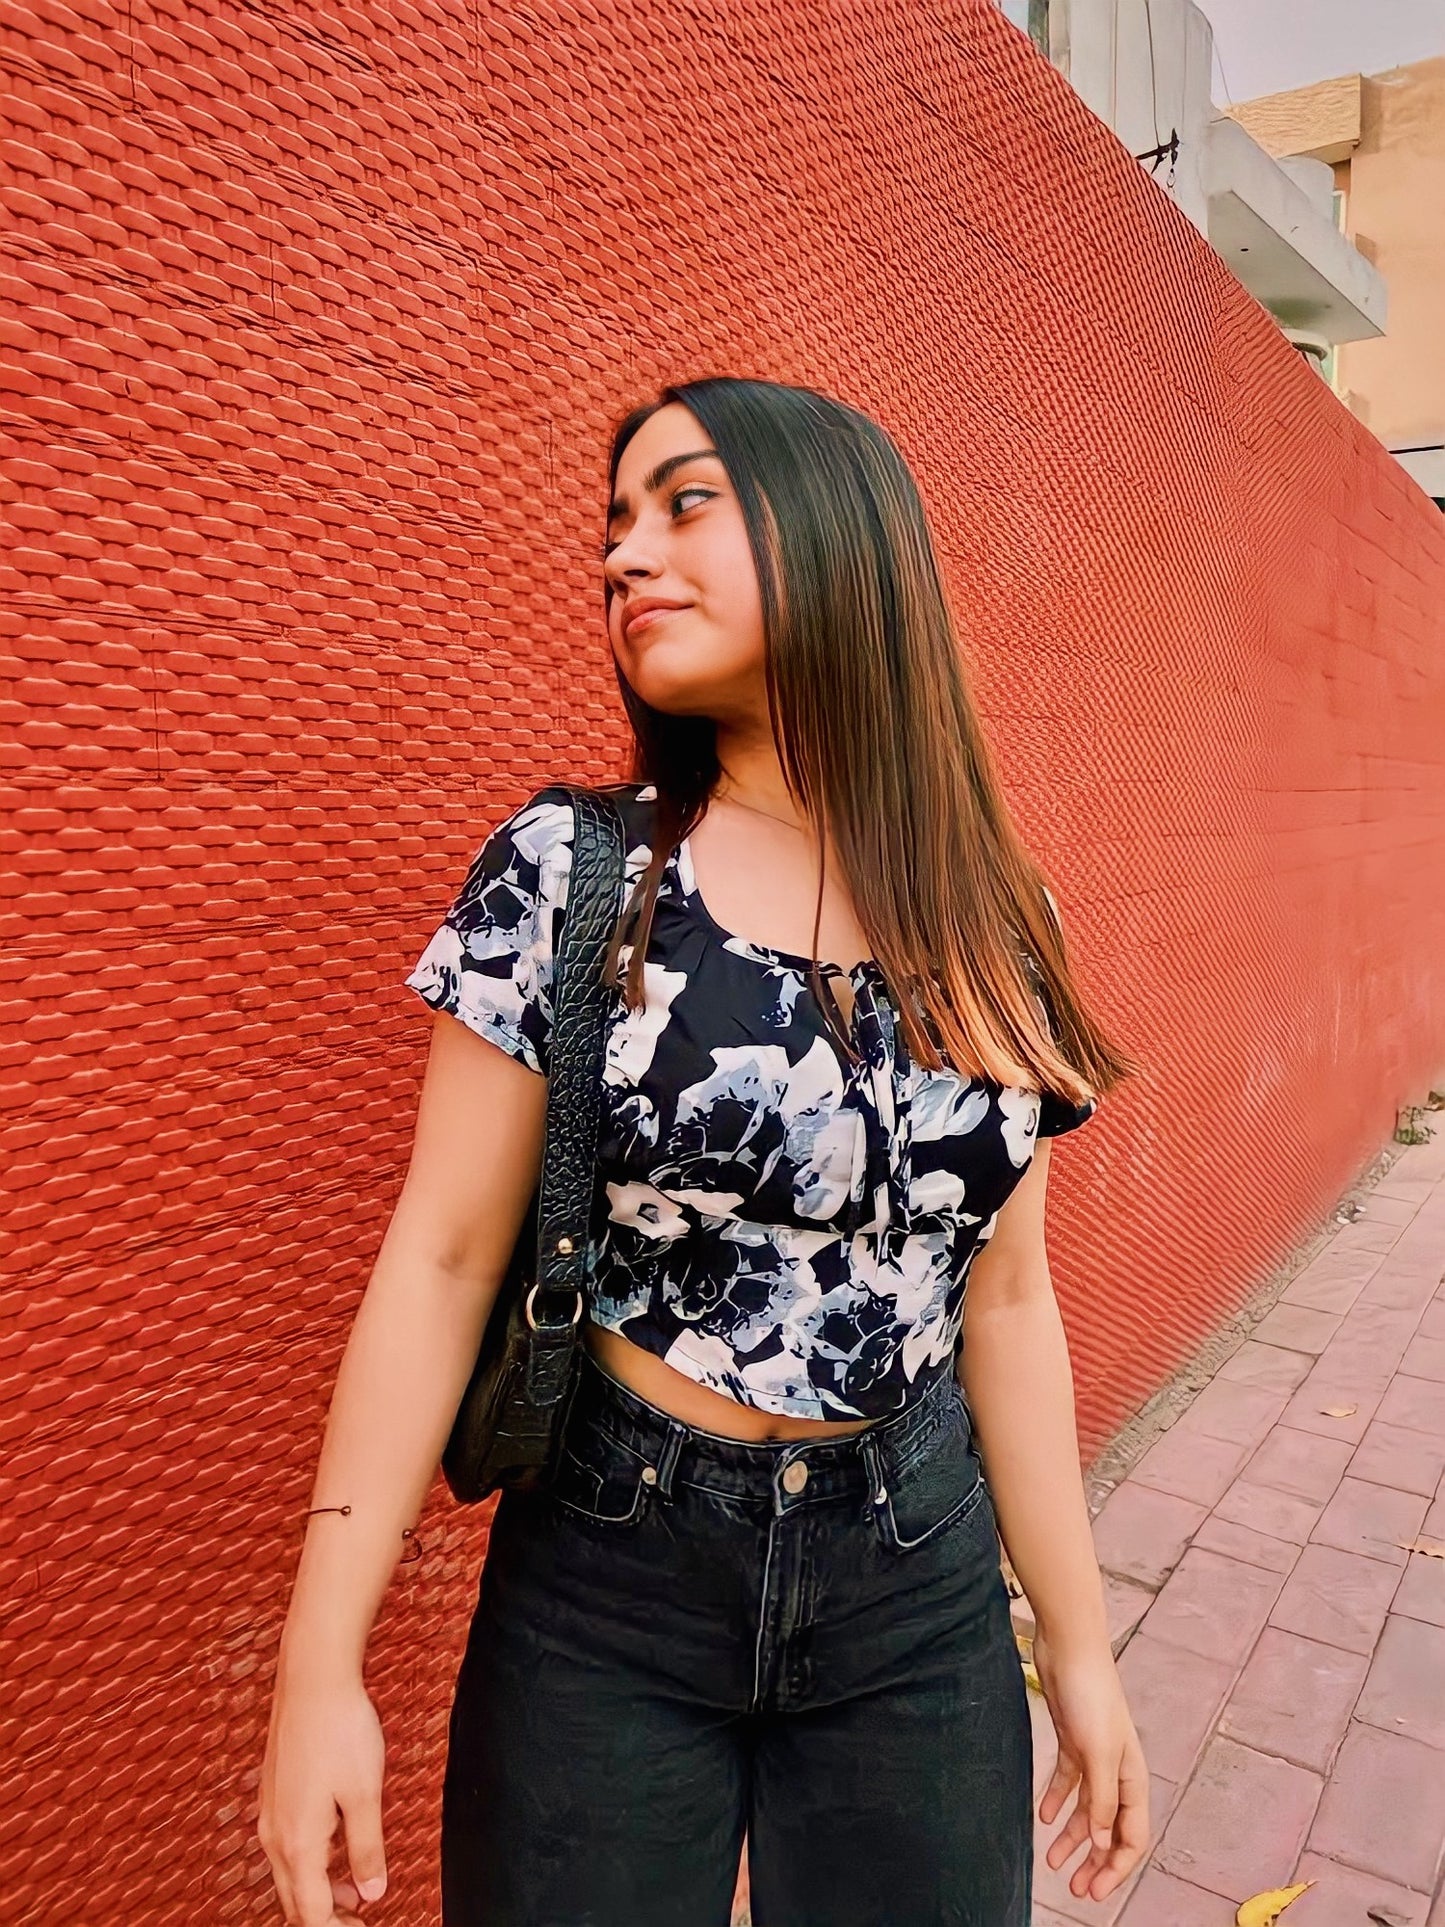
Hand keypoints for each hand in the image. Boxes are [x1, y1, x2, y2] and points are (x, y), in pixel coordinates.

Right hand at [258, 1667, 386, 1925]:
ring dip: (317, 1889)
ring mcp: (271, 1812)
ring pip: (289, 1872)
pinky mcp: (275, 1793)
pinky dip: (310, 1861)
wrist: (312, 1678)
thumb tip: (370, 1893)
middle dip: (325, 1916)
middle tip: (358, 1918)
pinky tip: (336, 1846)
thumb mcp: (365, 1794)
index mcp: (297, 1842)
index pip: (310, 1913)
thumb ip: (366, 1849)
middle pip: (294, 1899)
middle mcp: (275, 1834)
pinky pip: (287, 1845)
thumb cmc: (340, 1729)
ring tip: (352, 1889)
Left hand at [1033, 1626, 1150, 1903]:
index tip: (1094, 1891)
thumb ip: (1102, 1800)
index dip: (1116, 1868)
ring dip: (1073, 1837)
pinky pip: (1068, 1782)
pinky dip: (1058, 1802)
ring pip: (1087, 1810)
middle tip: (1075, 1888)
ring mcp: (1094, 1757)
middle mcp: (1117, 1771)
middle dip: (1094, 1860)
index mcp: (1133, 1778)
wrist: (1069, 1649)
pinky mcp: (1073, 1742)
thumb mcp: (1098, 1754)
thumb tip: (1104, 1842)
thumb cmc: (1091, 1695)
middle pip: (1110, 1828)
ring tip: (1052, 1861)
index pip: (1132, 1836)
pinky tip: (1044, 1817)